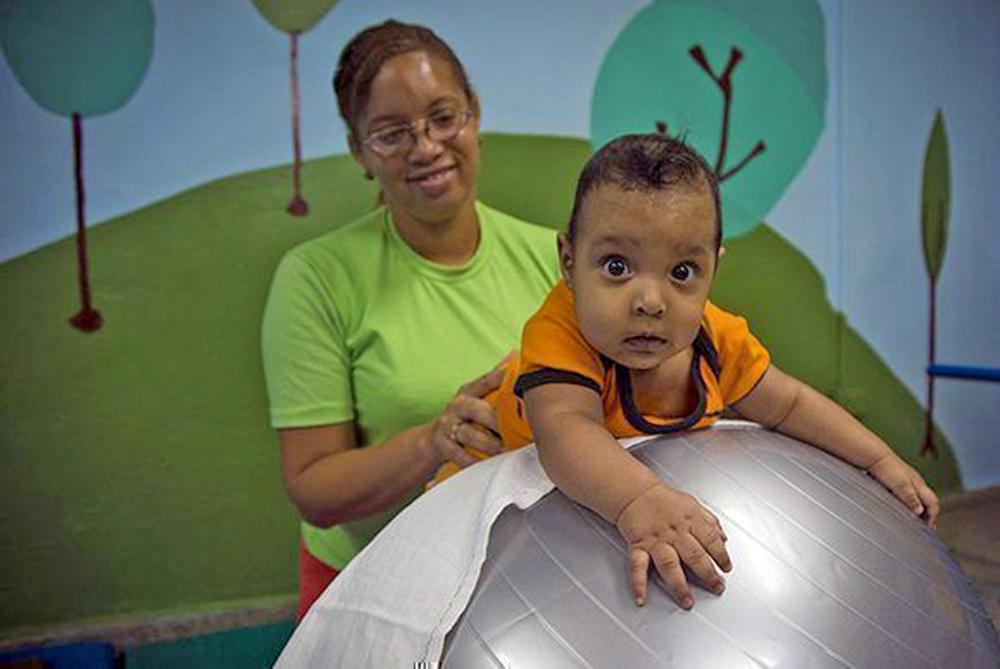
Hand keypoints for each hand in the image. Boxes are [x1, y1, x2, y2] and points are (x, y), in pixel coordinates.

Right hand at [427, 353, 512, 469]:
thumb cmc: (464, 415)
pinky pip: (460, 455)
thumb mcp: (476, 394)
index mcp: (468, 391)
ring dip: (489, 443)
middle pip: (477, 409)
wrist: (434, 438)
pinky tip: (487, 462)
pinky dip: (474, 461)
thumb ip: (494, 378)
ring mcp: (448, 425)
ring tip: (504, 449)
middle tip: (516, 429)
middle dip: (497, 420)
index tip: (519, 378)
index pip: (487, 380)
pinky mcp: (443, 446)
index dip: (502, 378)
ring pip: (469, 434)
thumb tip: (516, 354)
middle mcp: (457, 406)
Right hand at [616, 483, 730, 608]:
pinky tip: (641, 597)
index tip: (726, 569)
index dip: (721, 555)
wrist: (634, 492)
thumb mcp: (692, 504)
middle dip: (707, 574)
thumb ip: (709, 522)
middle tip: (716, 588)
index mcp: (690, 520)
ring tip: (686, 601)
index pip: (711, 540)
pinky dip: (638, 583)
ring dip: (679, 585)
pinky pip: (637, 566)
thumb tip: (724, 539)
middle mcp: (674, 531)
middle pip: (694, 555)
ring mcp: (655, 540)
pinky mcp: (638, 545)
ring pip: (669, 564)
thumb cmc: (663, 500)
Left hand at [868, 452, 939, 529]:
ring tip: (916, 520)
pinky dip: (909, 503)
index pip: (934, 503)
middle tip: (927, 527)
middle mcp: (916, 482)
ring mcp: (907, 479)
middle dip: (930, 514)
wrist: (873, 455)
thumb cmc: (886, 468)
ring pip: (918, 497)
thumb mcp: (900, 485)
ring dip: (919, 509)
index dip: (933, 517)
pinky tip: (902, 507)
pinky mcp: (897, 479)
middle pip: (928, 501)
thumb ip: (910, 498)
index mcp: (919, 484)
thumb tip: (920, 512)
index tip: (929, 528)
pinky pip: (907, 494)